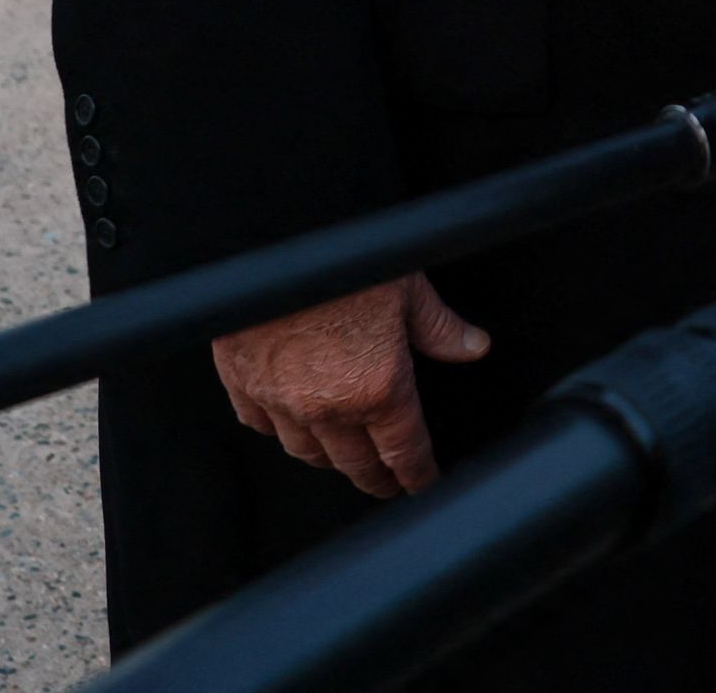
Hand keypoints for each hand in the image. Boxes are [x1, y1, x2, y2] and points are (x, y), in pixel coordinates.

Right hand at [210, 273, 490, 498]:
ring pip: (307, 452)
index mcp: (379, 387)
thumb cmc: (345, 254)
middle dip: (376, 478)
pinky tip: (287, 423)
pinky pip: (260, 424)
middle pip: (356, 465)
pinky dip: (277, 429)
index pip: (404, 452)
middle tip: (386, 482)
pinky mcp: (242, 382)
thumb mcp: (408, 287)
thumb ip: (440, 327)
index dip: (417, 474)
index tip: (421, 483)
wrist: (272, 233)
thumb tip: (473, 346)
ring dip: (328, 458)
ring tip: (341, 456)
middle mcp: (329, 406)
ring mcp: (281, 400)